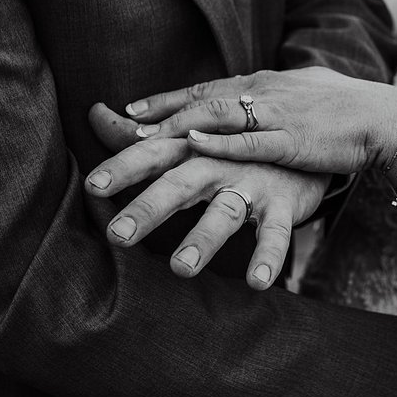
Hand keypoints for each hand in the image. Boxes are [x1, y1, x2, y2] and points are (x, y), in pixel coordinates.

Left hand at [86, 104, 328, 288]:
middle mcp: (218, 162)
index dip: (122, 168)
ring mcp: (252, 183)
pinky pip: (277, 234)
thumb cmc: (231, 146)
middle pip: (180, 183)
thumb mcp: (188, 138)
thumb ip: (141, 134)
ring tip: (180, 269)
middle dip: (149, 208)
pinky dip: (269, 257)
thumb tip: (94, 114)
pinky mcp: (283, 204)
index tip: (93, 186)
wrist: (302, 135)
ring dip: (202, 239)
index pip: (150, 154)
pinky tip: (258, 283)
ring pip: (225, 211)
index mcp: (191, 147)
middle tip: (117, 235)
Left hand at [119, 68, 396, 173]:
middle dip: (152, 122)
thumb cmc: (341, 110)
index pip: (201, 90)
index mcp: (260, 85)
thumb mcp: (298, 96)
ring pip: (215, 119)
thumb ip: (267, 100)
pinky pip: (252, 139)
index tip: (127, 112)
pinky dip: (221, 141)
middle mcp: (260, 94)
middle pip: (196, 103)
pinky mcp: (294, 140)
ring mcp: (275, 115)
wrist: (385, 117)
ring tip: (140, 147)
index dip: (163, 101)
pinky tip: (193, 145)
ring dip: (174, 132)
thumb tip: (246, 105)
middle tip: (117, 134)